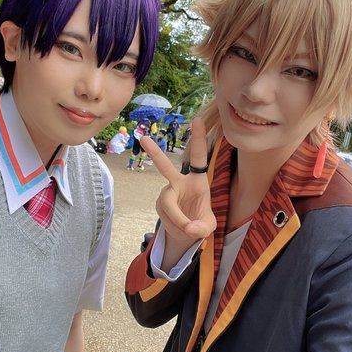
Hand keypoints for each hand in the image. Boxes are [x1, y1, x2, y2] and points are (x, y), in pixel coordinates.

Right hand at [140, 118, 216, 252]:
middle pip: (165, 167)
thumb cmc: (200, 221)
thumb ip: (203, 227)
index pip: (199, 157)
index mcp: (197, 181)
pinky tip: (180, 230)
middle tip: (144, 138)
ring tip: (188, 231)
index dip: (198, 139)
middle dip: (155, 152)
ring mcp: (167, 192)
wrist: (186, 231)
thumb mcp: (208, 226)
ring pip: (169, 205)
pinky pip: (166, 216)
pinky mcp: (160, 203)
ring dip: (178, 220)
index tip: (197, 120)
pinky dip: (174, 226)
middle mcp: (179, 182)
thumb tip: (190, 228)